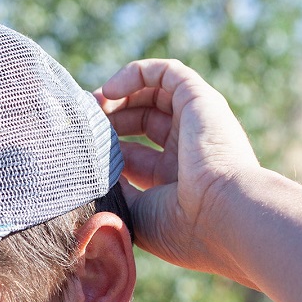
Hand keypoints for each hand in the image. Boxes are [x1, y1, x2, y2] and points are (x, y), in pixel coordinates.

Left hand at [95, 58, 260, 285]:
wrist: (223, 218)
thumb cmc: (179, 227)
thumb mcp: (134, 213)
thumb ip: (111, 192)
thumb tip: (85, 177)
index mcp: (174, 181)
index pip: (132, 156)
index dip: (104, 149)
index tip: (77, 150)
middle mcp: (188, 150)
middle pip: (141, 122)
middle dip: (108, 120)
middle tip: (80, 125)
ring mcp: (197, 124)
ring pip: (154, 94)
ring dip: (118, 95)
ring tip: (91, 106)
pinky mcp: (201, 101)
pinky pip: (168, 73)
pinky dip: (137, 74)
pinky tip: (111, 91)